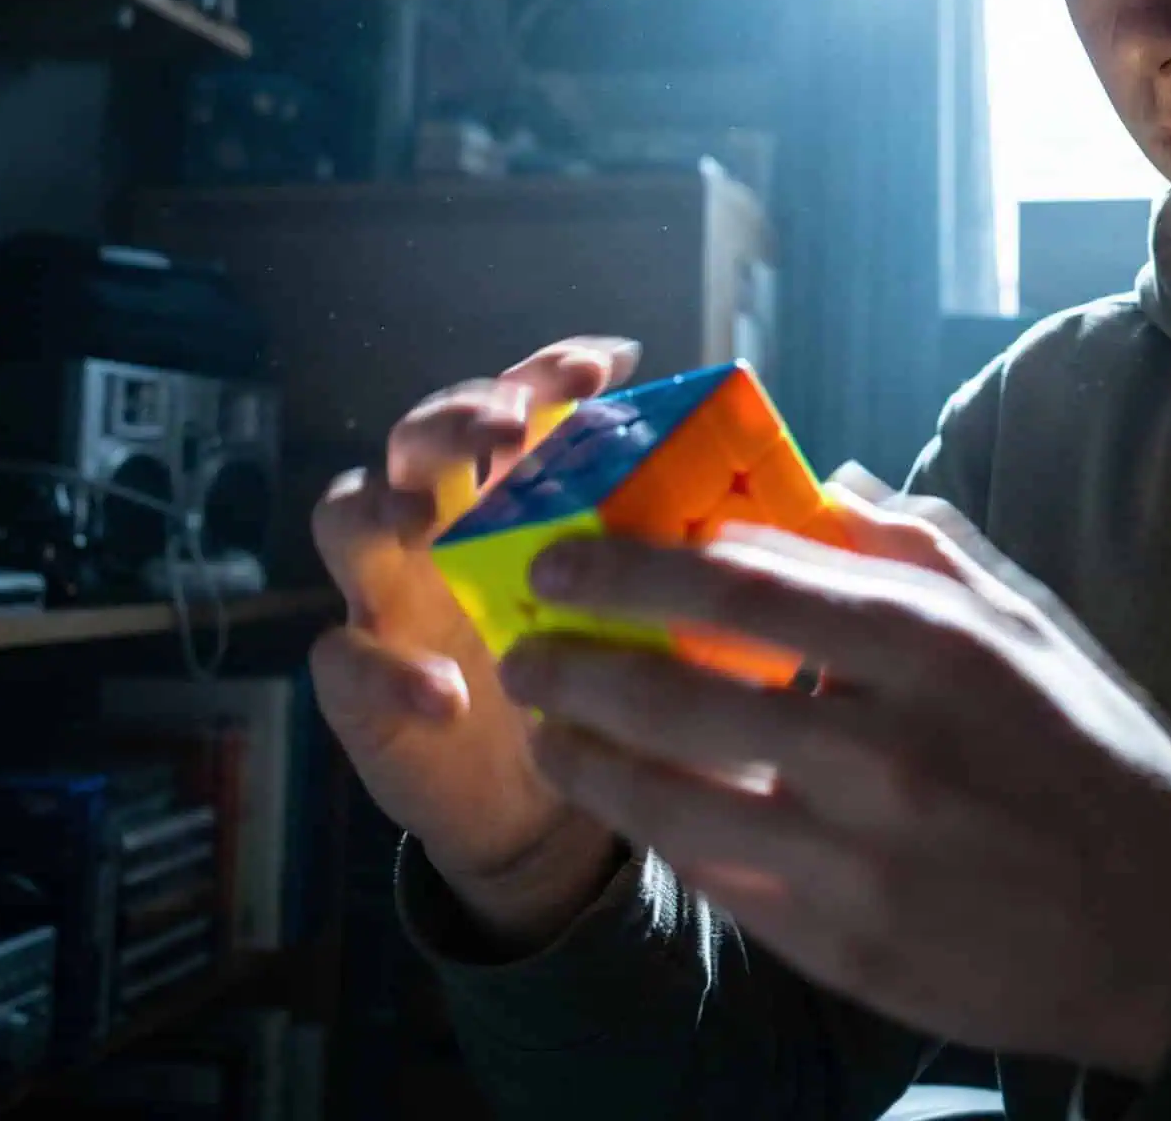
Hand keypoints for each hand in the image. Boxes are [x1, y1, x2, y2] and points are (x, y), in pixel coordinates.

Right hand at [308, 335, 642, 944]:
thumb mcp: (650, 610)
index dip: (551, 371)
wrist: (548, 808)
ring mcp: (392, 595)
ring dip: (388, 507)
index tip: (607, 363)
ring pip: (349, 513)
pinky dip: (391, 669)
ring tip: (433, 526)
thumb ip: (694, 548)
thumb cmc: (605, 681)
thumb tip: (827, 494)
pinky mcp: (363, 680)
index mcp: (515, 493)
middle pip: (420, 435)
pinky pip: (343, 657)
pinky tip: (454, 691)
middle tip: (510, 424)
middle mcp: (443, 524)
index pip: (519, 401)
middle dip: (460, 415)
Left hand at [493, 486, 1170, 1079]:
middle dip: (577, 657)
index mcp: (932, 647)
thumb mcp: (1029, 623)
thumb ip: (920, 543)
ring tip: (541, 722)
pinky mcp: (842, 943)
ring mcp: (857, 856)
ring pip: (670, 795)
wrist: (1165, 929)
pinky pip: (712, 876)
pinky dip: (646, 832)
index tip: (571, 554)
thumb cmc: (1092, 754)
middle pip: (681, 689)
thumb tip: (825, 478)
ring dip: (584, 752)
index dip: (633, 568)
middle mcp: (885, 748)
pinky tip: (614, 799)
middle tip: (527, 637)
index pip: (741, 588)